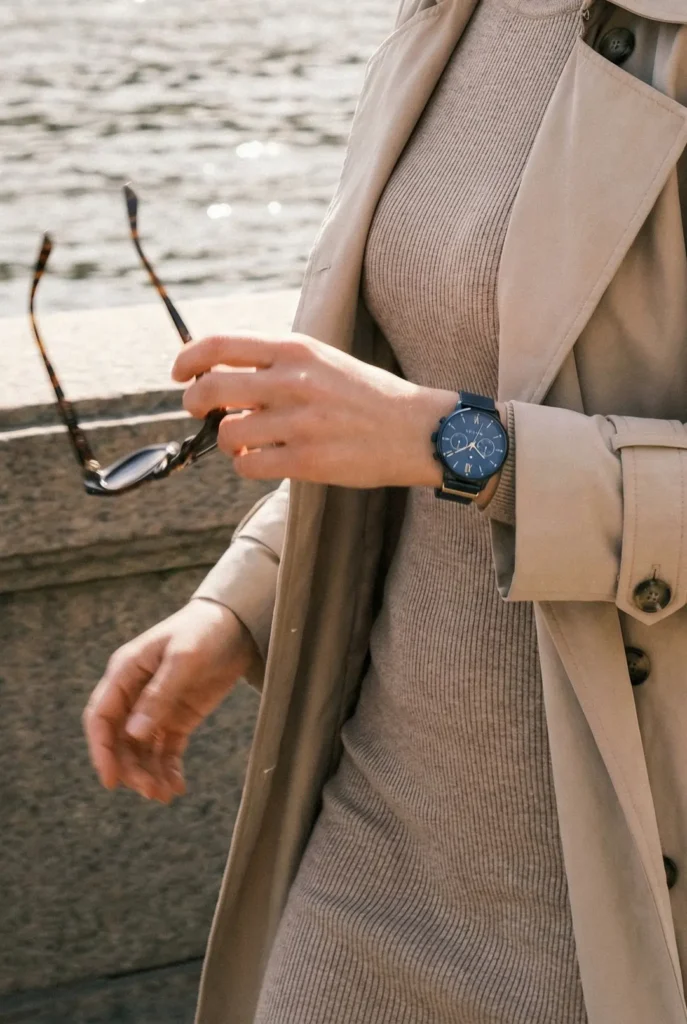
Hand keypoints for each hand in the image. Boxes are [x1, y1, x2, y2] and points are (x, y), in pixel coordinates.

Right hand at [83, 600, 256, 802]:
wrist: (238, 624)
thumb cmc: (205, 630)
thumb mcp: (184, 659)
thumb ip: (159, 695)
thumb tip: (133, 734)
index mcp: (126, 672)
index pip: (101, 717)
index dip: (101, 750)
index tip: (111, 781)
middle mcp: (135, 692)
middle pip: (120, 740)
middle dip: (131, 768)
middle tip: (151, 791)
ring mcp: (156, 706)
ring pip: (141, 749)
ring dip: (149, 773)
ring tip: (166, 794)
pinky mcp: (177, 716)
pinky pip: (165, 748)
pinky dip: (168, 768)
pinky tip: (177, 786)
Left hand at [172, 332, 456, 488]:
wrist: (416, 429)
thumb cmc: (365, 395)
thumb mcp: (322, 361)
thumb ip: (275, 363)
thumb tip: (218, 374)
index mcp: (296, 350)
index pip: (219, 345)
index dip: (187, 359)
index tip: (179, 374)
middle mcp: (294, 382)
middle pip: (211, 389)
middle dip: (194, 403)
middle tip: (201, 412)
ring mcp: (300, 423)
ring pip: (227, 433)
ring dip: (228, 440)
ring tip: (249, 440)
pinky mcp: (307, 461)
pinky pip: (248, 465)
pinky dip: (246, 464)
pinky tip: (263, 460)